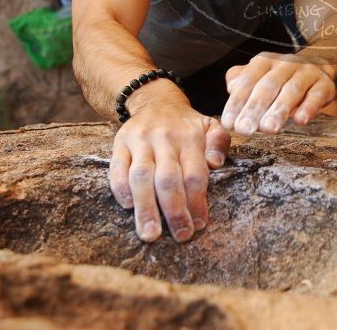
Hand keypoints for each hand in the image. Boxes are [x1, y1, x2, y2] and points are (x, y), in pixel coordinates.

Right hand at [109, 87, 230, 242]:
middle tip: (180, 235)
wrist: (155, 101)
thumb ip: (219, 143)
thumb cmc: (187, 125)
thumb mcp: (211, 126)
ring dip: (146, 207)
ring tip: (150, 234)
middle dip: (175, 211)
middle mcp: (165, 138)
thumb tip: (216, 163)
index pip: (195, 174)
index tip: (200, 224)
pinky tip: (128, 206)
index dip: (197, 201)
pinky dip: (121, 188)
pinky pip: (117, 168)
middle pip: (168, 179)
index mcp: (190, 137)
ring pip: (142, 176)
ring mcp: (140, 141)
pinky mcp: (120, 142)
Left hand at [220, 52, 336, 134]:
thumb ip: (240, 80)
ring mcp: (306, 72)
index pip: (247, 81)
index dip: (237, 102)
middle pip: (268, 86)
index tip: (229, 124)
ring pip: (292, 90)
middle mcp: (285, 63)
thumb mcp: (258, 76)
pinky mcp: (325, 84)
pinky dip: (309, 107)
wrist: (318, 67)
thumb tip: (231, 88)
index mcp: (264, 61)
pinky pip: (317, 95)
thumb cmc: (280, 78)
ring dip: (279, 110)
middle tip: (245, 130)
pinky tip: (300, 121)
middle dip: (254, 109)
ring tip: (269, 130)